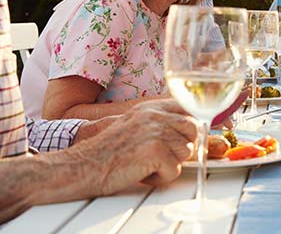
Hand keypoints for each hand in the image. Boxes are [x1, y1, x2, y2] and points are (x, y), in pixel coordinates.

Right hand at [74, 100, 198, 194]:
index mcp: (151, 107)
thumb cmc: (107, 152)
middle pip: (194, 130)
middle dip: (182, 147)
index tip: (183, 137)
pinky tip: (140, 173)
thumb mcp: (135, 125)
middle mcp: (155, 115)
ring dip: (169, 164)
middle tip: (158, 156)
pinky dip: (160, 178)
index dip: (189, 126)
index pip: (188, 108)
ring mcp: (156, 131)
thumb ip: (161, 122)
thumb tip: (192, 127)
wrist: (81, 167)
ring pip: (187, 152)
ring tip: (145, 164)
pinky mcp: (155, 151)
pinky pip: (175, 170)